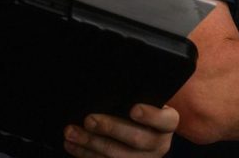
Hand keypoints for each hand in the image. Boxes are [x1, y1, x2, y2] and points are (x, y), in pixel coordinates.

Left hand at [63, 104, 177, 157]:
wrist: (142, 128)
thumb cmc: (139, 105)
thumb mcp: (143, 97)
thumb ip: (132, 94)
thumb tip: (105, 87)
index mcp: (167, 123)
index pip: (165, 120)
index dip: (150, 116)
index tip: (133, 109)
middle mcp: (159, 144)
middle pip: (137, 139)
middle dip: (110, 129)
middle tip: (89, 120)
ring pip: (118, 157)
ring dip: (91, 144)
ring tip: (71, 132)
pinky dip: (86, 154)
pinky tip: (72, 145)